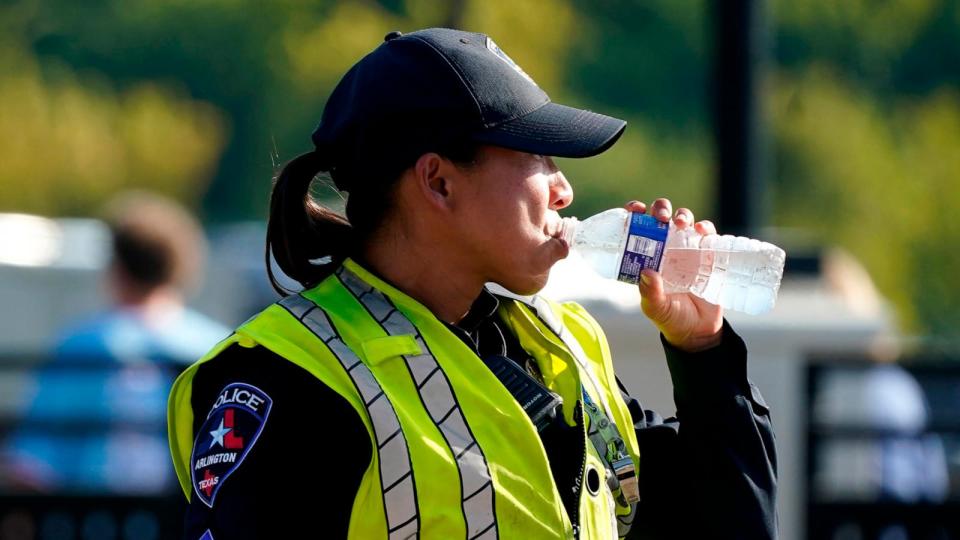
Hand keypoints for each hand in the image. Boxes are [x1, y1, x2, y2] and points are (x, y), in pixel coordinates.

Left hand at [624, 199, 723, 352]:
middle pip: (662, 217)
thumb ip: (650, 293)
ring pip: (684, 220)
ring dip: (682, 215)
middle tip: (660, 217)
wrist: (698, 331)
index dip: (635, 213)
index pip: (638, 227)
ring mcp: (688, 249)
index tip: (635, 210)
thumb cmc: (671, 318)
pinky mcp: (708, 254)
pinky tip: (701, 230)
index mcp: (647, 256)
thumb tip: (647, 273)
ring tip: (680, 223)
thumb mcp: (656, 308)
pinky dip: (705, 227)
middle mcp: (666, 248)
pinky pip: (708, 234)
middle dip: (660, 209)